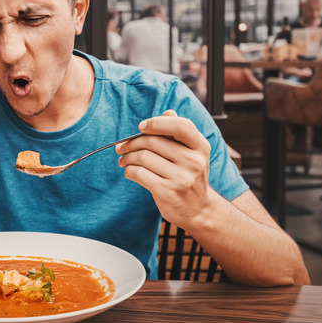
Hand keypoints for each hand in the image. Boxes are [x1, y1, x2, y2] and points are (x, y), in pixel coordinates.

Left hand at [115, 110, 212, 227]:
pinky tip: (129, 171)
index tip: (141, 127)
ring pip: (143, 157)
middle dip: (131, 142)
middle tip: (121, 147)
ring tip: (123, 160)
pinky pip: (138, 173)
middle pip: (153, 141)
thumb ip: (179, 132)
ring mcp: (181, 178)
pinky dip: (128, 170)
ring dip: (127, 157)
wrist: (198, 210)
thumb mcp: (192, 153)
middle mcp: (194, 161)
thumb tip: (167, 112)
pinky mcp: (167, 192)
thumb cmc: (189, 176)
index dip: (157, 123)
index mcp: (200, 146)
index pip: (181, 126)